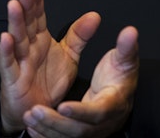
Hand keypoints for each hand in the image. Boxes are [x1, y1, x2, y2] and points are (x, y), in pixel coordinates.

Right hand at [0, 0, 100, 133]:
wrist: (39, 110)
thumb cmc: (49, 82)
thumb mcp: (69, 57)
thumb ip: (80, 36)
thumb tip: (94, 16)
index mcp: (40, 39)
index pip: (38, 16)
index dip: (37, 1)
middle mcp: (29, 47)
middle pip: (27, 23)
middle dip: (25, 6)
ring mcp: (19, 62)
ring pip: (17, 39)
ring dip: (14, 22)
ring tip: (14, 6)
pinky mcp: (13, 79)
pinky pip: (8, 64)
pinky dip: (6, 51)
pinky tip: (6, 39)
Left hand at [22, 26, 138, 137]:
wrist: (121, 98)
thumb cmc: (120, 79)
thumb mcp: (125, 61)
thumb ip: (126, 47)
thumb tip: (130, 31)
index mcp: (113, 104)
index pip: (97, 112)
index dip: (80, 111)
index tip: (62, 106)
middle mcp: (102, 123)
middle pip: (79, 130)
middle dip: (56, 122)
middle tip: (36, 110)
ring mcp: (91, 132)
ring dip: (47, 129)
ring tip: (29, 117)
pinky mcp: (79, 135)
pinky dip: (46, 136)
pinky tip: (32, 128)